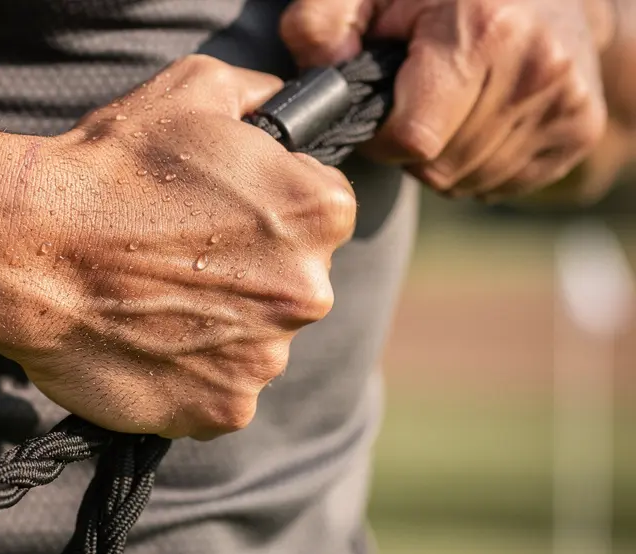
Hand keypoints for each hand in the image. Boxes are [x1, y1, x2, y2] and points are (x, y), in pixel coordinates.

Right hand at [0, 56, 355, 439]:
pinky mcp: (223, 407)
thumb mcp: (195, 87)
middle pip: (293, 283)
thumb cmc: (111, 167)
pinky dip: (191, 374)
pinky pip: (220, 391)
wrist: (30, 247)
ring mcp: (266, 358)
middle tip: (179, 258)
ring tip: (153, 299)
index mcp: (319, 211)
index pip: (323, 212)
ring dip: (219, 326)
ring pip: (255, 341)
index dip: (271, 209)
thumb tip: (281, 104)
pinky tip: (147, 341)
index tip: (223, 214)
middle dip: (250, 272)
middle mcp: (309, 291)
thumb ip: (260, 94)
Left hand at [280, 0, 616, 202]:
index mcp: (480, 32)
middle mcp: (533, 69)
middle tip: (411, 105)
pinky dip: (477, 166)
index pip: (412, 138)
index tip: (375, 114)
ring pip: (469, 181)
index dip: (380, 140)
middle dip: (411, 149)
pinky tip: (476, 121)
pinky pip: (503, 184)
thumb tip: (319, 75)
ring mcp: (564, 102)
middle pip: (440, 166)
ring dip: (442, 159)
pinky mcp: (580, 129)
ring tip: (445, 109)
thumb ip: (322, 24)